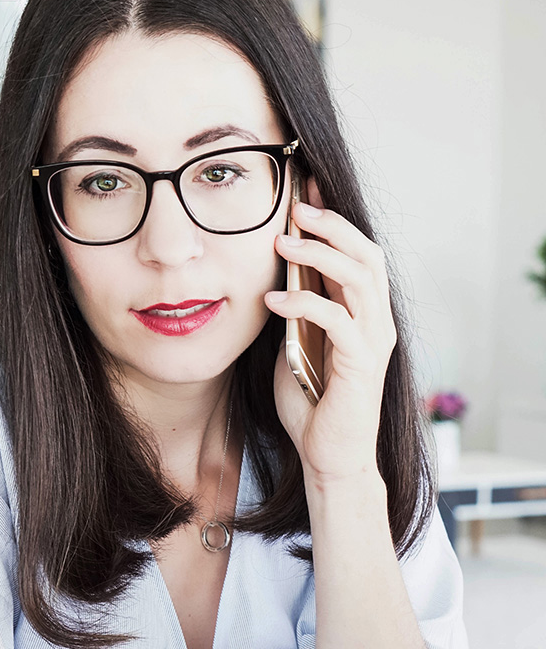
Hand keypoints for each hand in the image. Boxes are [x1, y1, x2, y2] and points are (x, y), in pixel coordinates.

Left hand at [265, 179, 397, 484]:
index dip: (335, 220)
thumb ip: (294, 314)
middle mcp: (376, 322)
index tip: (305, 191)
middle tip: (296, 206)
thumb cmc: (312, 405)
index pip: (357, 254)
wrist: (329, 457)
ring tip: (283, 241)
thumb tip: (273, 279)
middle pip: (367, 255)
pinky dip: (303, 303)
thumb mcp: (295, 346)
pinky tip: (272, 299)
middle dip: (333, 224)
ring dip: (319, 254)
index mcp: (363, 314)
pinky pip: (336, 320)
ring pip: (358, 278)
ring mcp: (373, 341)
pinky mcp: (360, 363)